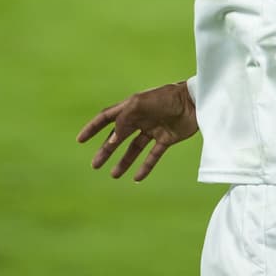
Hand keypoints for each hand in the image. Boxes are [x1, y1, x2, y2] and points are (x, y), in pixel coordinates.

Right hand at [76, 81, 199, 180]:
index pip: (107, 117)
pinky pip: (153, 155)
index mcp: (131, 107)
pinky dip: (145, 167)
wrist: (195, 101)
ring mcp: (153, 129)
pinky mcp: (167, 138)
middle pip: (118, 137)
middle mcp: (141, 118)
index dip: (93, 128)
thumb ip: (124, 122)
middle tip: (95, 165)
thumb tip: (111, 141)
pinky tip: (137, 178)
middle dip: (106, 150)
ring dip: (123, 161)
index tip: (80, 140)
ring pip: (134, 148)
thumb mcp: (140, 105)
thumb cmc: (166, 97)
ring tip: (114, 175)